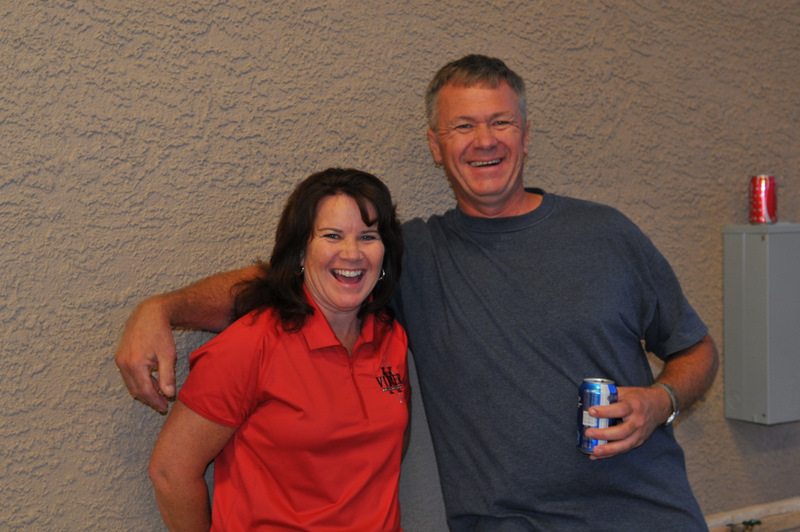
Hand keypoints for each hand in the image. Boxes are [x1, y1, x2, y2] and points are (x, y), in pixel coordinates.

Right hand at [114, 297, 176, 412]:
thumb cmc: (160, 332)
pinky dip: (139, 381)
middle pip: (135, 390)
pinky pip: (128, 375)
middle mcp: (123, 363)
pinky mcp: (120, 356)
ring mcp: (119, 359)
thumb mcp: (168, 354)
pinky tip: (152, 381)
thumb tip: (169, 394)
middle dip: (149, 399)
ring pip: (130, 383)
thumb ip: (167, 375)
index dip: (155, 401)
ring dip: (144, 390)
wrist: (149, 313)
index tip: (165, 406)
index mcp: (135, 364)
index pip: (144, 391)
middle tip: (162, 404)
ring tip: (159, 393)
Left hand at [584, 385, 671, 459]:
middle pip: (622, 431)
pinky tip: (597, 455)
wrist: (659, 405)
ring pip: (624, 444)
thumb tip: (589, 398)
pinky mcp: (639, 441)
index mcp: (633, 406)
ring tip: (594, 451)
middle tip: (589, 433)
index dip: (605, 411)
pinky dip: (610, 454)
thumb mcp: (626, 392)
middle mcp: (638, 421)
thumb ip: (610, 395)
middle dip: (604, 434)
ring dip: (608, 450)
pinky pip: (624, 449)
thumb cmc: (638, 398)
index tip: (591, 411)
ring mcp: (640, 433)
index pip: (620, 410)